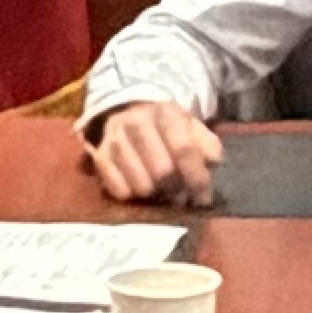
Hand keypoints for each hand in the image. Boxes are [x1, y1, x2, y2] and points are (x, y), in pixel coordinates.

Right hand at [86, 101, 223, 205]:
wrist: (131, 113)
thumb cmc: (169, 130)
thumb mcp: (194, 130)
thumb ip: (208, 147)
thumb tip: (212, 165)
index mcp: (166, 113)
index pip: (184, 150)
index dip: (197, 179)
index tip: (203, 199)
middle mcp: (137, 122)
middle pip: (162, 171)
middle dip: (177, 191)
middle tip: (181, 197)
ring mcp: (115, 139)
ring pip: (141, 185)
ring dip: (155, 196)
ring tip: (161, 191)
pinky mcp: (100, 156)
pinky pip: (118, 190)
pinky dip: (133, 196)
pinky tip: (140, 189)